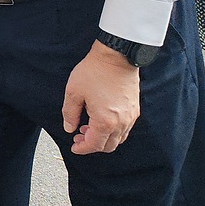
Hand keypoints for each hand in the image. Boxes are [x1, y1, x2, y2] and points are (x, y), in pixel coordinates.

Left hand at [62, 40, 140, 154]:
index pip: (94, 145)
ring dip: (103, 138)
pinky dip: (113, 131)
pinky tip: (101, 120)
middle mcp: (121, 122)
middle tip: (79, 138)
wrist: (116, 56)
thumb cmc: (94, 72)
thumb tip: (69, 128)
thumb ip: (70, 114)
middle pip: (108, 146)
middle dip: (92, 145)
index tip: (74, 147)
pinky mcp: (135, 109)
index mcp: (105, 121)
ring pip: (118, 139)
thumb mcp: (74, 92)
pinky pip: (125, 129)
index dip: (82, 148)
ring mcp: (131, 116)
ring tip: (88, 128)